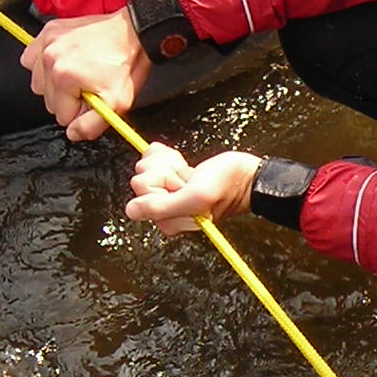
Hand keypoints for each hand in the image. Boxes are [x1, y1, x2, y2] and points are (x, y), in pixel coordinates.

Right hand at [23, 9, 148, 140]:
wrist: (131, 32)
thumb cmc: (125, 63)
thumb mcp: (116, 103)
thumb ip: (91, 125)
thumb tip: (73, 134)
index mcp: (62, 77)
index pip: (62, 116)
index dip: (81, 111)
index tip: (94, 97)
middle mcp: (49, 58)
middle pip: (48, 100)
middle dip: (68, 98)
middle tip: (89, 85)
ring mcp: (46, 43)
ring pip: (39, 82)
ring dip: (55, 83)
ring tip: (77, 74)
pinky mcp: (48, 32)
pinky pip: (32, 58)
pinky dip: (44, 64)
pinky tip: (63, 63)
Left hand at [126, 144, 261, 233]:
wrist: (245, 175)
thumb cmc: (226, 186)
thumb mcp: (195, 197)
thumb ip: (161, 207)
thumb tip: (131, 210)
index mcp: (166, 220)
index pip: (142, 190)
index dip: (163, 181)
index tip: (183, 185)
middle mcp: (163, 209)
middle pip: (141, 177)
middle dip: (165, 171)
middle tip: (187, 180)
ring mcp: (166, 193)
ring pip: (147, 166)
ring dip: (169, 164)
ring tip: (189, 174)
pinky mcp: (170, 178)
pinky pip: (154, 158)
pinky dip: (168, 156)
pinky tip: (184, 165)